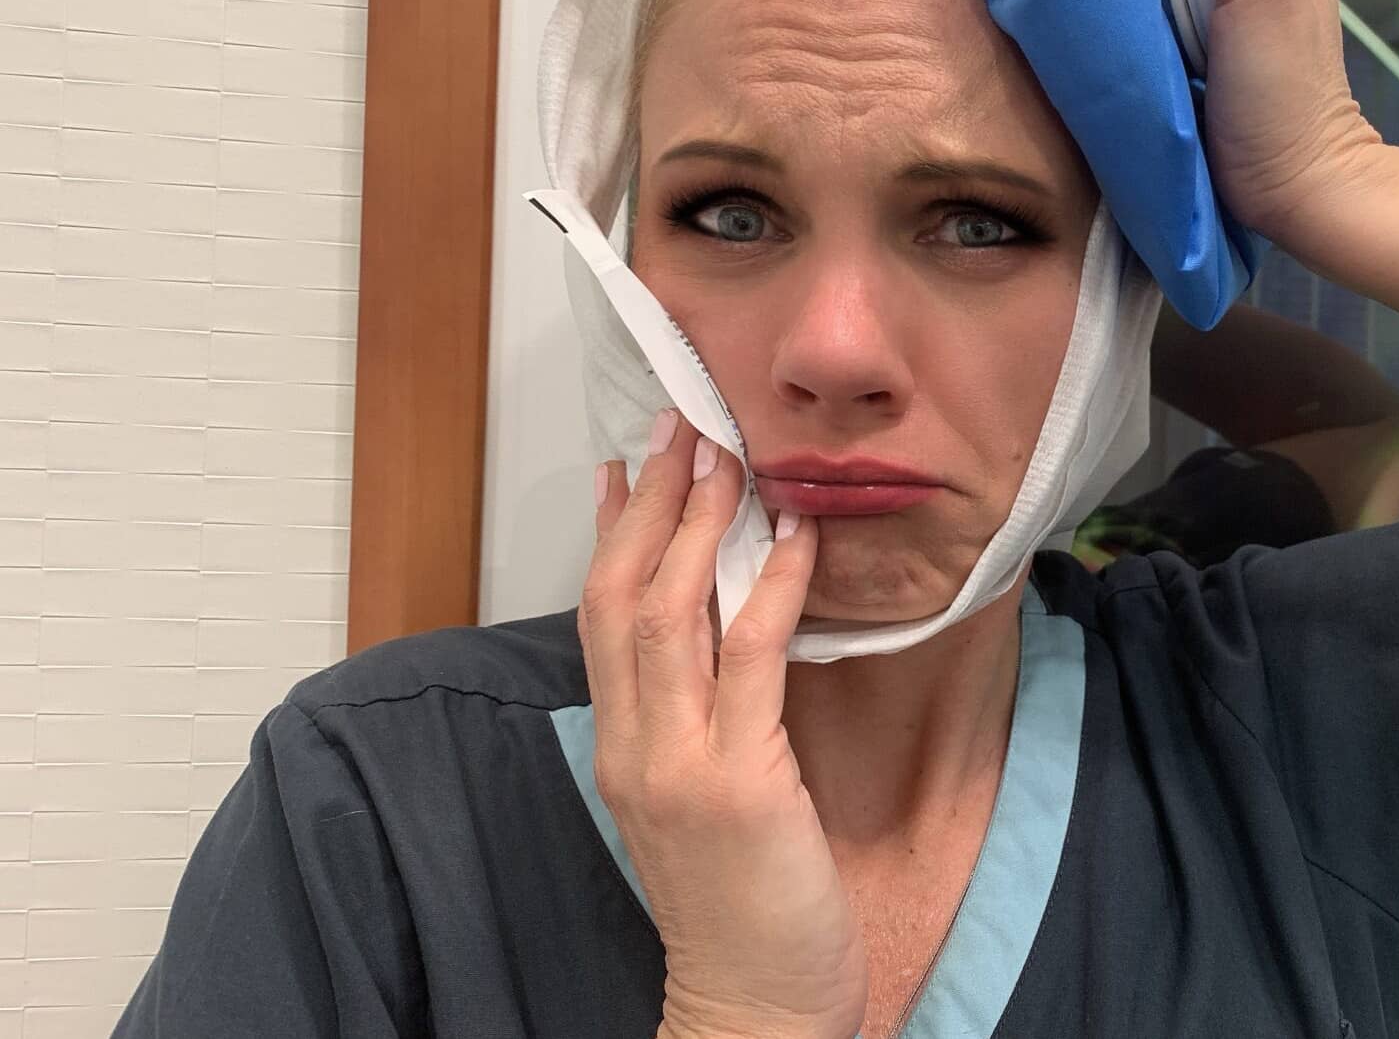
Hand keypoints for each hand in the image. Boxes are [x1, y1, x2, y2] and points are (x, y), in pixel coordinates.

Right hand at [582, 412, 864, 1038]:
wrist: (753, 1008)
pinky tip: (791, 538)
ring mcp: (680, 765)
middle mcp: (635, 748)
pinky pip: (752, 661)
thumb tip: (724, 637)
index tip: (626, 465)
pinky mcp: (740, 784)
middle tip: (681, 425)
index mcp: (622, 750)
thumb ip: (700, 721)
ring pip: (671, 615)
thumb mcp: (703, 801)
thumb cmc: (743, 908)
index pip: (600, 619)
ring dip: (698, 525)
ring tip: (724, 453)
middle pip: (624, 598)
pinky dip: (769, 590)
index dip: (612, 535)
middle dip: (653, 504)